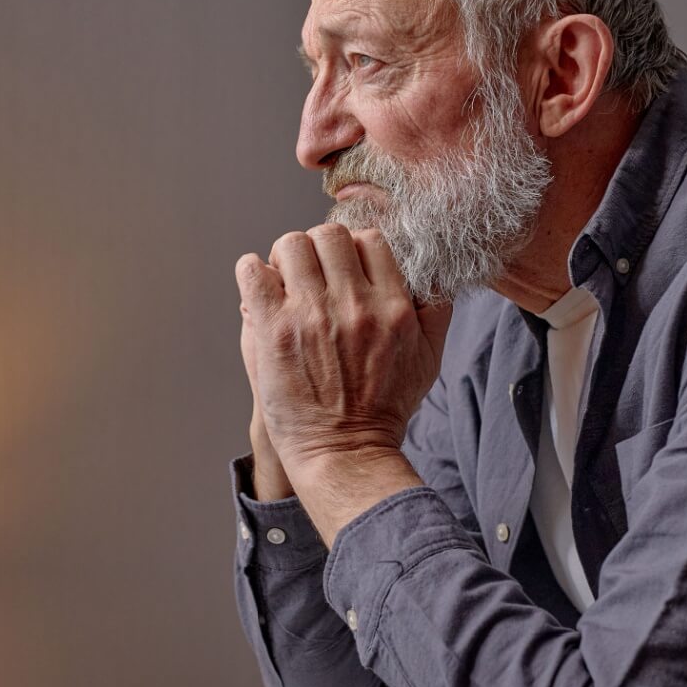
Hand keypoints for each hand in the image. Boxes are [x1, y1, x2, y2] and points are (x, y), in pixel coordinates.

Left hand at [235, 224, 453, 505]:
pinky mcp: (274, 330)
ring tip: (283, 281)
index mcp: (392, 306)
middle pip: (329, 235)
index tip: (340, 268)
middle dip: (317, 248)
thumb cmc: (383, 409)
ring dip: (283, 258)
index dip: (352, 249)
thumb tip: (432, 277)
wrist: (344, 451)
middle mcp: (354, 304)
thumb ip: (435, 313)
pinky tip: (258, 289)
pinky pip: (253, 272)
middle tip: (308, 273)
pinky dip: (251, 272)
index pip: (369, 241)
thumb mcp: (428, 359)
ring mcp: (311, 314)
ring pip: (291, 244)